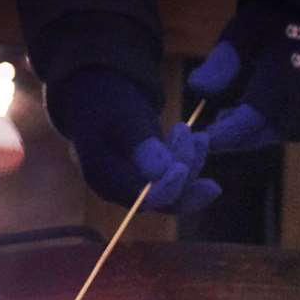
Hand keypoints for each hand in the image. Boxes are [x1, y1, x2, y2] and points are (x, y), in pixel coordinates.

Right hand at [47, 68, 220, 213]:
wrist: (99, 98)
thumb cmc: (106, 103)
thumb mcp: (120, 115)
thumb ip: (139, 142)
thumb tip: (161, 172)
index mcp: (104, 179)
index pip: (142, 200)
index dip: (166, 189)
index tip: (182, 166)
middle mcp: (121, 192)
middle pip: (163, 201)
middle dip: (187, 176)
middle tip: (198, 139)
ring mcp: (137, 187)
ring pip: (175, 193)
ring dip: (193, 167)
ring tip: (201, 137)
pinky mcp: (152, 179)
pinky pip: (178, 182)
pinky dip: (192, 164)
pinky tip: (201, 140)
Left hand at [187, 0, 299, 152]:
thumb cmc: (273, 19)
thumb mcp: (243, 31)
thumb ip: (223, 60)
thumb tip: (197, 88)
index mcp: (285, 79)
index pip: (250, 120)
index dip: (222, 135)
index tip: (199, 138)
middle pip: (263, 133)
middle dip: (232, 138)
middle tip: (208, 131)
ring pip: (278, 134)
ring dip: (250, 133)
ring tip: (226, 116)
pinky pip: (294, 129)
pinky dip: (270, 128)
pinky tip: (251, 114)